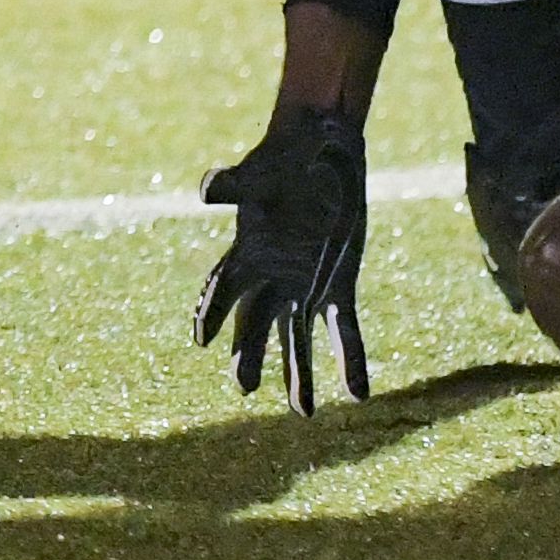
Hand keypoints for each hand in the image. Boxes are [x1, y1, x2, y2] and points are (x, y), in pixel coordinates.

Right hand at [193, 108, 370, 410]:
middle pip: (256, 325)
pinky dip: (350, 361)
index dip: (212, 312)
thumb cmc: (284, 156)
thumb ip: (234, 184)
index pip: (223, 290)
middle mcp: (271, 277)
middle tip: (245, 388)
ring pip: (297, 339)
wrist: (322, 147)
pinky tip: (358, 394)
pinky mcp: (339, 288)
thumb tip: (205, 190)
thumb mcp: (262, 170)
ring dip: (300, 375)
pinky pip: (344, 331)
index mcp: (246, 252)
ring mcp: (304, 286)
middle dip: (250, 355)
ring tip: (304, 412)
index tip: (201, 338)